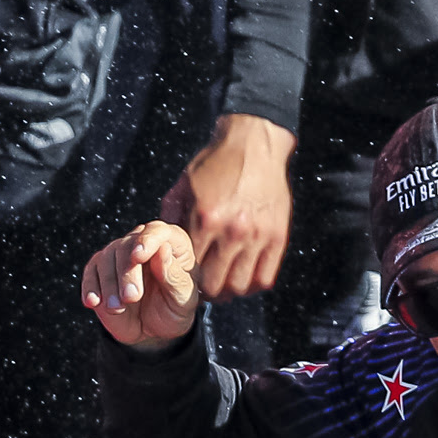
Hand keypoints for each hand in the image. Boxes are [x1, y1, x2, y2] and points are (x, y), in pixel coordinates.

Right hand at [77, 218, 204, 348]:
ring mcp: (118, 255)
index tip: (138, 257)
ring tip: (117, 308)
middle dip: (126, 273)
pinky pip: (90, 273)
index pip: (157, 231)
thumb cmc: (174, 309)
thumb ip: (174, 276)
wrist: (154, 329)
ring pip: (106, 258)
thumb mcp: (183, 299)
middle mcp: (141, 243)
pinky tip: (94, 302)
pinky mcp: (99, 269)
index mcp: (171, 244)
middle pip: (126, 246)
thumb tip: (163, 249)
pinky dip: (90, 287)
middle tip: (131, 298)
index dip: (148, 241)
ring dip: (109, 285)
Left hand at [160, 113, 294, 298]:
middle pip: (214, 284)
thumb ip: (170, 218)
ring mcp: (258, 236)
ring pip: (240, 286)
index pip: (188, 266)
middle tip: (200, 288)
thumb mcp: (182, 186)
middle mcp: (231, 231)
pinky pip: (265, 277)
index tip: (180, 278)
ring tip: (221, 285)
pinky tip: (242, 278)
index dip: (181, 277)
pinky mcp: (278, 237)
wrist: (254, 145)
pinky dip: (252, 285)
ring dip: (228, 292)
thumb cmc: (214, 165)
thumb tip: (159, 245)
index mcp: (204, 219)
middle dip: (203, 291)